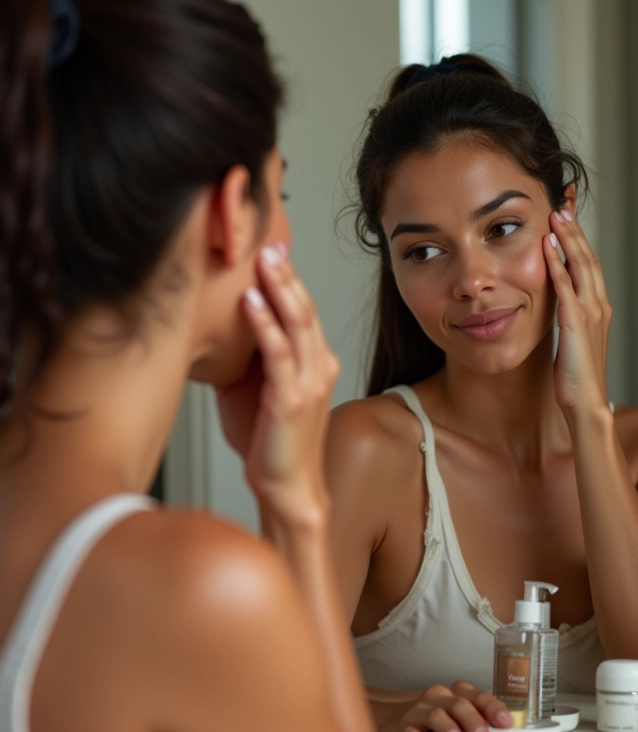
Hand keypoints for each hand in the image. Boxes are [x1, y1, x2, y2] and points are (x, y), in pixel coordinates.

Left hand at [215, 243, 339, 522]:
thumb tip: (223, 332)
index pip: (303, 313)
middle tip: (269, 245)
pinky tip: (251, 302)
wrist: (288, 487)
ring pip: (298, 323)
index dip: (288, 282)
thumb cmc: (271, 443)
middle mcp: (319, 367)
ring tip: (263, 261)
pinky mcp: (292, 397)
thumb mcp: (261, 392)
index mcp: (315, 364)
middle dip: (286, 275)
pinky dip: (265, 323)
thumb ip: (252, 360)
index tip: (268, 255)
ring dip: (279, 288)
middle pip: (305, 309)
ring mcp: (309, 381)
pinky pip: (279, 352)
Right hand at [386, 681, 510, 731]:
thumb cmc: (441, 723)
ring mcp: (422, 709)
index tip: (505, 722)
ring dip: (449, 728)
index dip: (493, 708)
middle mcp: (441, 696)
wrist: (403, 721)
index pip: (479, 696)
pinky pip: (413, 731)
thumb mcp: (460, 720)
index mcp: (459, 694)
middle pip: (459, 703)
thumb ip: (479, 725)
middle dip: (473, 720)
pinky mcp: (406, 725)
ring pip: (437, 714)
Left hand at [543, 209, 611, 414]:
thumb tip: (558, 306)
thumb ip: (570, 319)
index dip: (580, 241)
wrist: (586, 404)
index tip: (568, 220)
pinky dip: (556, 265)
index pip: (590, 265)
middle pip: (589, 258)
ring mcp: (590, 314)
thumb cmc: (576, 376)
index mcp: (598, 308)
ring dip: (568, 239)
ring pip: (581, 266)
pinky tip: (546, 248)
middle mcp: (599, 306)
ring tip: (557, 216)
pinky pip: (565, 288)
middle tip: (563, 206)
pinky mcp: (576, 324)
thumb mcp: (574, 341)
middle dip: (576, 231)